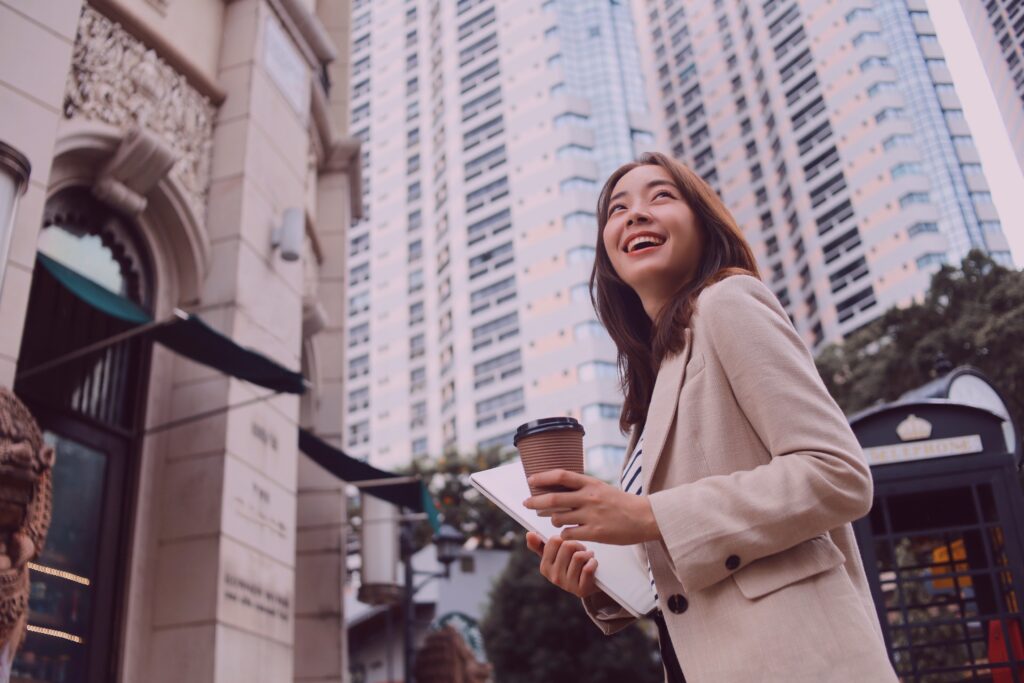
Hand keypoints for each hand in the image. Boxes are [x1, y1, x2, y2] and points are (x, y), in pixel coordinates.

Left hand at [523, 469, 660, 544]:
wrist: (645, 517)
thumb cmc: (622, 503)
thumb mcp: (602, 488)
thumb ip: (583, 488)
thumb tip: (559, 487)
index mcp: (591, 483)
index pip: (561, 476)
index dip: (543, 477)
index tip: (530, 480)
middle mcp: (589, 497)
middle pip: (554, 498)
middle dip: (536, 501)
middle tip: (526, 503)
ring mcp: (592, 515)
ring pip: (559, 518)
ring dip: (552, 519)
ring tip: (554, 519)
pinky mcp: (595, 532)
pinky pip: (569, 534)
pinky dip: (564, 534)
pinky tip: (567, 533)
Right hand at [525, 531, 599, 598]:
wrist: (588, 584)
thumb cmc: (571, 566)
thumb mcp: (555, 556)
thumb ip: (540, 545)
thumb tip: (529, 534)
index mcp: (545, 567)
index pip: (555, 540)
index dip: (566, 539)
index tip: (569, 545)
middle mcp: (554, 577)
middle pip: (568, 546)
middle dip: (578, 545)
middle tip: (581, 551)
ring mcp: (567, 585)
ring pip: (579, 556)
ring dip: (587, 554)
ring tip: (587, 558)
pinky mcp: (581, 590)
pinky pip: (588, 568)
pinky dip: (593, 563)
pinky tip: (592, 565)